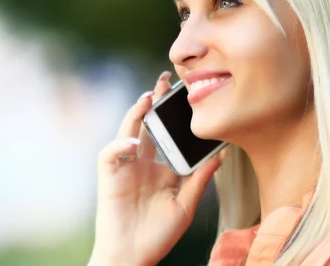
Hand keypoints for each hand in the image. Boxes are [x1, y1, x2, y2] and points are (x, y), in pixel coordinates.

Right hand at [90, 71, 223, 265]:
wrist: (132, 256)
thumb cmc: (158, 235)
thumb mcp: (186, 205)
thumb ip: (199, 179)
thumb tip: (221, 155)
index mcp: (160, 169)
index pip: (167, 135)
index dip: (174, 116)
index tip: (189, 98)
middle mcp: (142, 163)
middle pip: (147, 125)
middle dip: (155, 102)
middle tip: (166, 81)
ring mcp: (124, 167)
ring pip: (128, 130)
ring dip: (136, 113)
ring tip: (149, 97)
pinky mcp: (108, 175)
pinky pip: (110, 153)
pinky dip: (120, 145)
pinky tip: (134, 143)